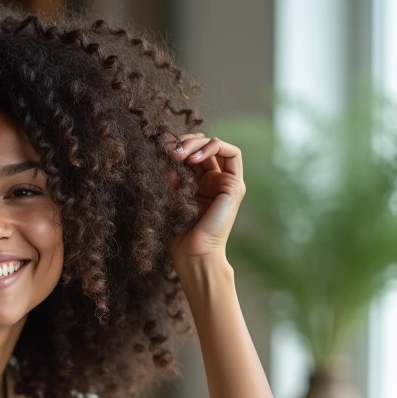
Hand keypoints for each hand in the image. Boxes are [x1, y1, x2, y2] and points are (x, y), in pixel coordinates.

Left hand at [165, 132, 245, 264]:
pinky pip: (231, 152)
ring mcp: (226, 182)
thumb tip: (167, 155)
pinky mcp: (234, 185)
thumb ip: (170, 175)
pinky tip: (193, 158)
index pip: (192, 153)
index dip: (179, 146)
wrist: (192, 254)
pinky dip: (212, 146)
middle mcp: (214, 181)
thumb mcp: (169, 196)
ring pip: (217, 145)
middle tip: (170, 150)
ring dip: (197, 142)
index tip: (162, 151)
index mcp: (198, 185)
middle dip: (186, 142)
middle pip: (203, 146)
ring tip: (179, 153)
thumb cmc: (178, 233)